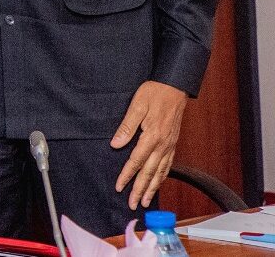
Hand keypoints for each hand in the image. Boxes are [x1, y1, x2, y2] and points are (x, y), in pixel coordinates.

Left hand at [112, 79, 187, 208]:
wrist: (174, 87)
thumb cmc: (154, 93)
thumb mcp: (136, 105)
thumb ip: (126, 126)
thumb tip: (116, 144)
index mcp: (152, 136)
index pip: (136, 161)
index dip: (127, 175)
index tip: (119, 187)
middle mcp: (163, 145)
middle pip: (149, 172)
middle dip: (140, 189)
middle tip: (133, 204)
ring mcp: (170, 146)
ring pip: (160, 172)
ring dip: (152, 188)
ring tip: (145, 201)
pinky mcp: (173, 144)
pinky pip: (168, 165)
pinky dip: (162, 177)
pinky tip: (158, 183)